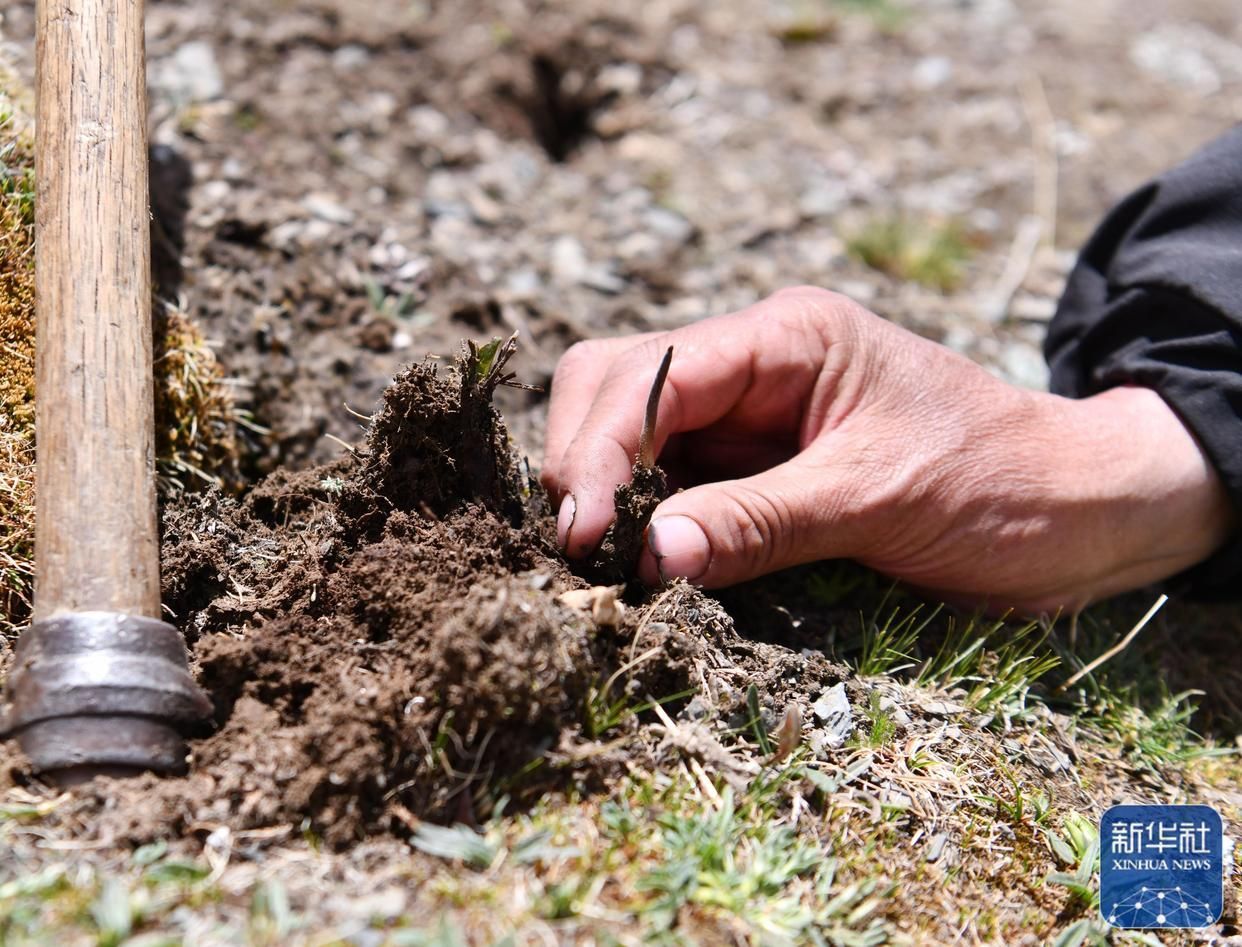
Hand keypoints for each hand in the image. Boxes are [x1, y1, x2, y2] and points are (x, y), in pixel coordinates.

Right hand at [540, 287, 1233, 612]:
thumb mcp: (880, 498)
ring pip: (628, 431)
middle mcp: (753, 361)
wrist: (1077, 509)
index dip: (602, 449)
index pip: (652, 372)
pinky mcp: (752, 465)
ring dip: (605, 493)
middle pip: (614, 382)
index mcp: (786, 336)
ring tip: (605, 568)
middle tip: (584, 554)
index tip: (586, 535)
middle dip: (584, 460)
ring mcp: (747, 414)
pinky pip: (669, 480)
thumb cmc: (1000, 482)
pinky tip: (640, 564)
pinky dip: (642, 519)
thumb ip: (762, 521)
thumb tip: (649, 557)